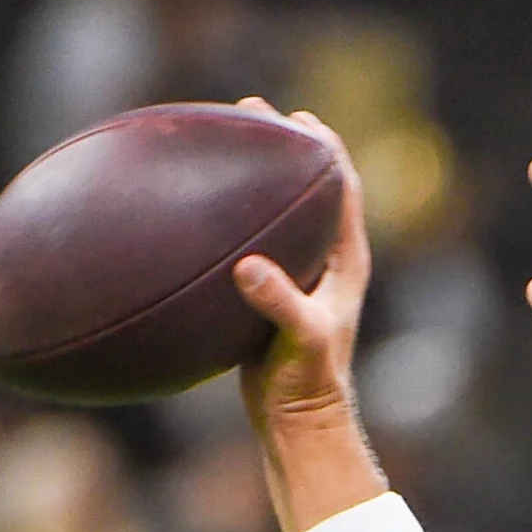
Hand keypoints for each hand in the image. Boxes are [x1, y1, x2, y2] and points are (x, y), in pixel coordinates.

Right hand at [229, 98, 371, 436]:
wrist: (297, 419)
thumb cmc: (309, 380)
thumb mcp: (301, 338)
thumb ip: (280, 301)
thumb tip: (247, 268)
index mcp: (345, 261)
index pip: (343, 188)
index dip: (325, 149)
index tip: (298, 117)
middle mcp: (325, 262)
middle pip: (308, 189)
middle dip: (284, 149)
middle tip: (251, 112)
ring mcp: (296, 277)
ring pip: (277, 214)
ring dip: (254, 180)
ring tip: (219, 144)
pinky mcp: (267, 295)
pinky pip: (246, 243)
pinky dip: (225, 221)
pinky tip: (186, 213)